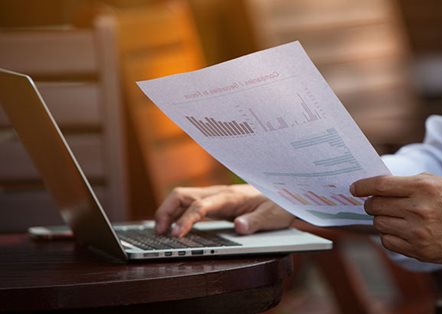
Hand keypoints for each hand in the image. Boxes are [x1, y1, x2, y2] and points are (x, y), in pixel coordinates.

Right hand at [154, 184, 294, 236]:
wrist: (282, 194)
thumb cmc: (277, 205)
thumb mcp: (272, 216)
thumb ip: (256, 222)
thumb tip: (240, 227)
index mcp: (230, 197)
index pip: (200, 206)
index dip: (186, 220)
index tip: (176, 235)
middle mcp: (217, 193)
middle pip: (181, 195)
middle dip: (165, 211)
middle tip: (158, 233)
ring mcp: (213, 197)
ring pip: (181, 198)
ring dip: (167, 212)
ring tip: (160, 232)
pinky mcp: (213, 202)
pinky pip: (188, 204)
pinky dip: (175, 213)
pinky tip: (172, 226)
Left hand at [350, 173, 441, 263]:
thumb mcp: (434, 182)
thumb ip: (405, 183)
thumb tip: (374, 188)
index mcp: (423, 188)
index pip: (381, 186)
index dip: (363, 186)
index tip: (354, 188)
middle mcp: (419, 210)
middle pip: (376, 206)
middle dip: (371, 203)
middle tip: (375, 203)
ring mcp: (418, 232)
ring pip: (378, 224)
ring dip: (380, 219)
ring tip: (392, 216)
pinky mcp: (418, 250)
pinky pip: (387, 241)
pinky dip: (388, 234)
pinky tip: (399, 229)